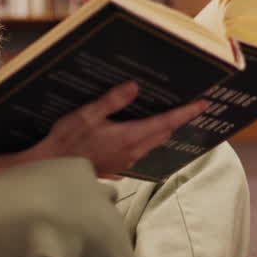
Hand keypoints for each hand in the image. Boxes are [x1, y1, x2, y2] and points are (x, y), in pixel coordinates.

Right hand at [27, 81, 209, 177]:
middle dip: (177, 121)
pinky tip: (138, 135)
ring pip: (152, 144)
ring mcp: (126, 161)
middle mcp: (133, 151)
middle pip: (163, 134)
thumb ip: (112, 101)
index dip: (185, 113)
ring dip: (162, 131)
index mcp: (129, 136)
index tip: (203, 104)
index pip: (165, 123)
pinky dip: (146, 140)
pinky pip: (139, 152)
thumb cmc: (68, 141)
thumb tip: (134, 86)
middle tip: (189, 107)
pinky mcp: (117, 167)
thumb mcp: (87, 115)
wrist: (54, 170)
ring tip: (167, 117)